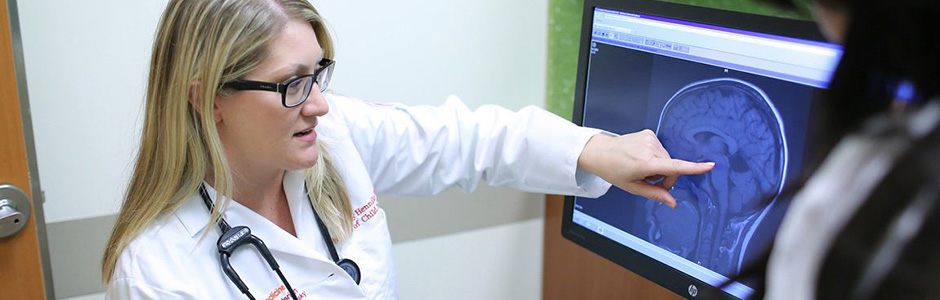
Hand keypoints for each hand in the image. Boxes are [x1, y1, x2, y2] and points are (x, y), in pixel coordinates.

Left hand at [577, 129, 714, 207]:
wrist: (600, 152)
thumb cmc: (614, 171)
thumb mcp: (633, 187)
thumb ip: (655, 194)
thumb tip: (673, 203)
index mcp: (645, 163)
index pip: (675, 167)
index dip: (694, 168)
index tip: (710, 166)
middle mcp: (649, 148)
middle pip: (673, 168)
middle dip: (666, 178)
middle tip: (650, 182)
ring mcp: (650, 138)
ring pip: (668, 159)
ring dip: (660, 167)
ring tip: (642, 169)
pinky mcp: (649, 133)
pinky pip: (661, 150)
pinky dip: (656, 157)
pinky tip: (642, 158)